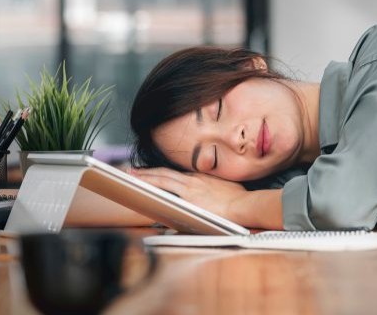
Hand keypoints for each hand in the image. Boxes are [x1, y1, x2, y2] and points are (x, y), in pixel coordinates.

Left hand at [130, 167, 247, 220]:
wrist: (244, 205)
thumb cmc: (240, 201)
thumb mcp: (225, 190)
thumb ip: (213, 192)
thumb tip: (209, 200)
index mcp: (202, 178)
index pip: (176, 175)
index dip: (162, 173)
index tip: (152, 173)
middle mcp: (193, 180)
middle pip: (165, 173)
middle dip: (148, 172)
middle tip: (132, 171)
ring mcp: (189, 187)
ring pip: (162, 178)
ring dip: (145, 177)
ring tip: (132, 176)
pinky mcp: (188, 197)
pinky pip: (165, 189)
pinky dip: (152, 187)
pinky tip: (142, 189)